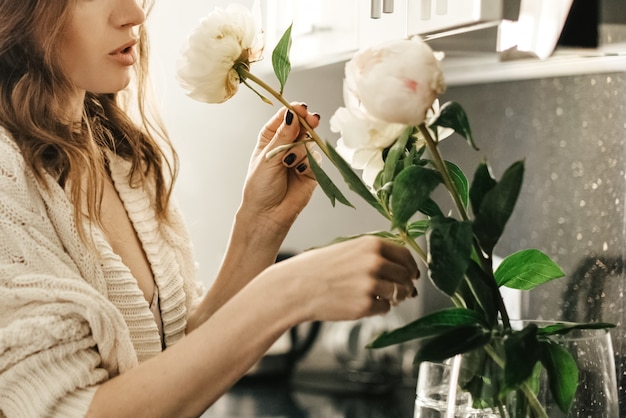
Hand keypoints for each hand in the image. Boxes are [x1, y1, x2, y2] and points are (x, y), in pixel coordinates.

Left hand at [240, 103, 320, 232]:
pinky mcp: (312, 170)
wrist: (268, 214)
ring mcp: (300, 157)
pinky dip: (308, 163)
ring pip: (309, 142)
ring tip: (288, 163)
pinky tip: (298, 171)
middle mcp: (287, 144)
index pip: (285, 118)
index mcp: (271, 137)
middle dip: (306, 123)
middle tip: (312, 119)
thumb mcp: (268, 157)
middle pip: (302, 126)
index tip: (300, 108)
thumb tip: (293, 114)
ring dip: (300, 150)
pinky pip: (315, 159)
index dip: (293, 111)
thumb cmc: (259, 187)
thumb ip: (283, 136)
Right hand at [266, 236, 419, 321]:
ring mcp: (371, 285)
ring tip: (379, 297)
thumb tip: (402, 269)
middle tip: (401, 292)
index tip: (413, 275)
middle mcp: (375, 262)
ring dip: (394, 298)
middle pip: (406, 276)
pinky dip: (378, 308)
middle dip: (406, 286)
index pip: (405, 256)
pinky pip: (384, 309)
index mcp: (372, 244)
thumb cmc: (318, 268)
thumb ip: (374, 254)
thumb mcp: (348, 249)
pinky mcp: (365, 305)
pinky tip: (362, 304)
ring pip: (398, 294)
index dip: (412, 267)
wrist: (297, 286)